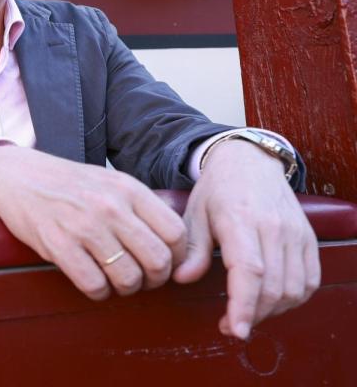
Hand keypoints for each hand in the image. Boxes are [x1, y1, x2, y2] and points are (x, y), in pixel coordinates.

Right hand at [0, 145, 187, 299]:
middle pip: (158, 260)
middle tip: (143, 279)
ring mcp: (84, 226)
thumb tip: (175, 241)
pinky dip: (99, 292)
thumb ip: (140, 206)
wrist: (16, 176)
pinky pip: (94, 285)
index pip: (175, 232)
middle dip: (155, 279)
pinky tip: (93, 282)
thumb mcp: (110, 181)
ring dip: (126, 288)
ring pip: (128, 277)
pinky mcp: (58, 245)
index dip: (177, 256)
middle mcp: (110, 207)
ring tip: (116, 281)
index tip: (165, 263)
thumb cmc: (67, 183)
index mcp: (128, 189)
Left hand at [174, 140, 319, 338]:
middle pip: (274, 286)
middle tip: (231, 327)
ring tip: (249, 314)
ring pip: (294, 288)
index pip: (249, 271)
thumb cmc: (216, 190)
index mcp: (240, 219)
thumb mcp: (194, 213)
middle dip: (254, 315)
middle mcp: (274, 227)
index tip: (236, 330)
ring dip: (273, 311)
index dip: (244, 305)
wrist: (249, 161)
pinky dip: (294, 299)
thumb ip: (192, 249)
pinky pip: (310, 279)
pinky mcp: (308, 238)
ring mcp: (295, 233)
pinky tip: (271, 302)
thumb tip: (182, 279)